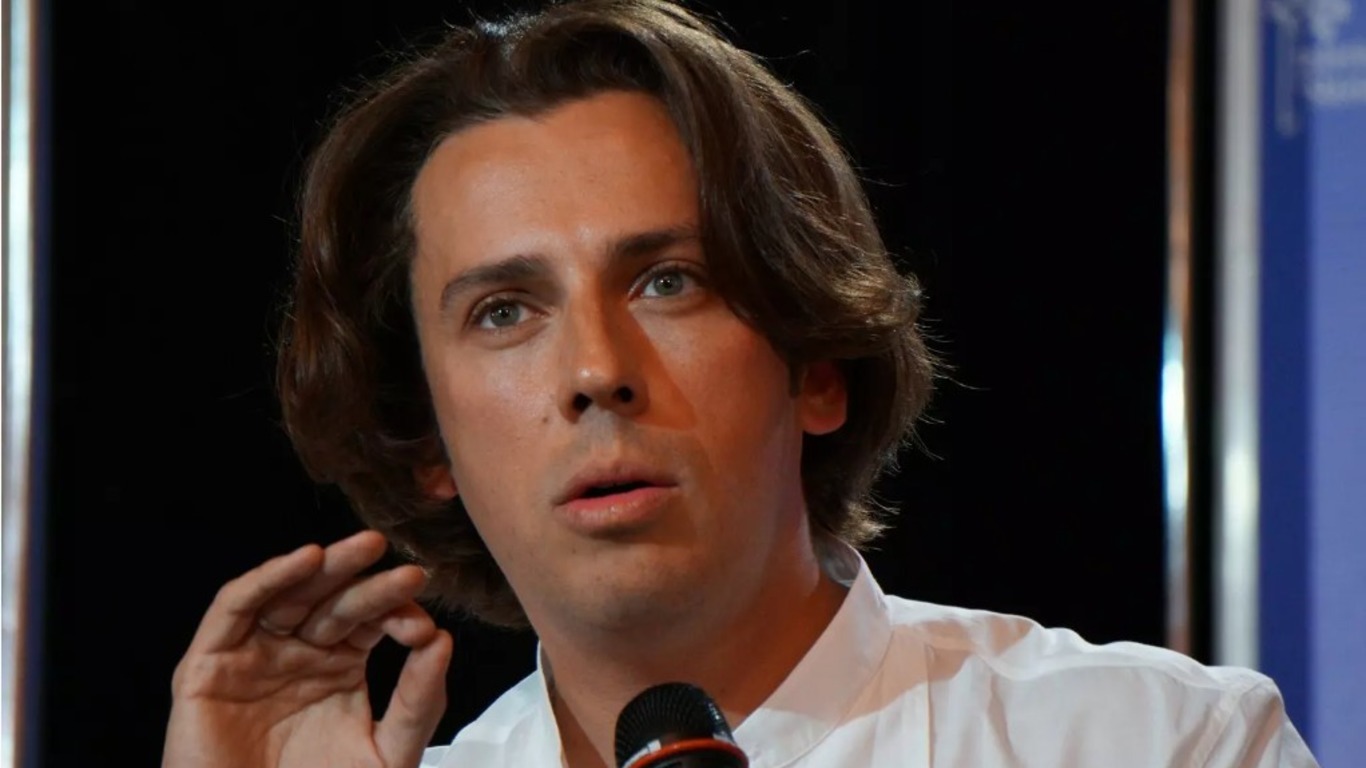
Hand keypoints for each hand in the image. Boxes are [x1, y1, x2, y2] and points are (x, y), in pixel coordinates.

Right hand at [162, 530, 452, 767]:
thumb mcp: (386, 754)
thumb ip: (417, 703)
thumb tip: (443, 640)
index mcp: (338, 665)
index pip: (371, 620)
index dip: (396, 614)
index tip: (424, 629)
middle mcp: (296, 651)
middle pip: (335, 600)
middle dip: (371, 581)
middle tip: (411, 572)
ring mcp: (251, 653)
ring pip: (289, 593)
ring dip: (327, 566)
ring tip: (368, 548)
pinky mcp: (207, 664)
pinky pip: (234, 607)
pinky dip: (267, 578)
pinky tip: (307, 559)